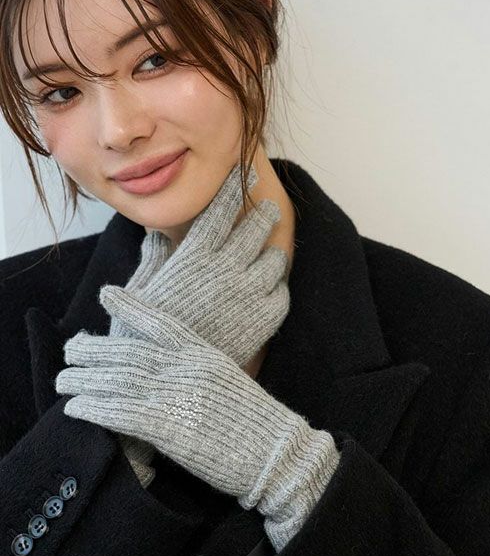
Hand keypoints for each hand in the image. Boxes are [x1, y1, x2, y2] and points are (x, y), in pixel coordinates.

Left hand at [56, 287, 339, 550]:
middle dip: (94, 348)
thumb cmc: (258, 423)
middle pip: (129, 351)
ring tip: (62, 380)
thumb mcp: (233, 381)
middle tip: (70, 348)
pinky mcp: (168, 427)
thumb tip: (186, 367)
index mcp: (205, 354)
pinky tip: (75, 408)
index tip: (107, 293)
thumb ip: (205, 368)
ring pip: (118, 379)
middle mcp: (187, 369)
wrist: (277, 453)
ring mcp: (176, 396)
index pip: (162, 322)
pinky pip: (121, 413)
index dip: (131, 305)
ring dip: (84, 379)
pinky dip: (94, 409)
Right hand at [107, 161, 289, 368]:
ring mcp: (249, 295)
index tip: (245, 173)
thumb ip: (154, 259)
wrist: (170, 381)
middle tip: (268, 209)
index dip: (235, 188)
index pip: (220, 210)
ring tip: (271, 251)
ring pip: (274, 259)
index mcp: (194, 257)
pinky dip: (277, 288)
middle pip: (256, 228)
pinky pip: (282, 294)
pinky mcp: (265, 321)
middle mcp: (226, 269)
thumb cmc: (145, 336)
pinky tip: (271, 289)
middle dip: (264, 214)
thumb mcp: (141, 292)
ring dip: (272, 252)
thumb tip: (156, 235)